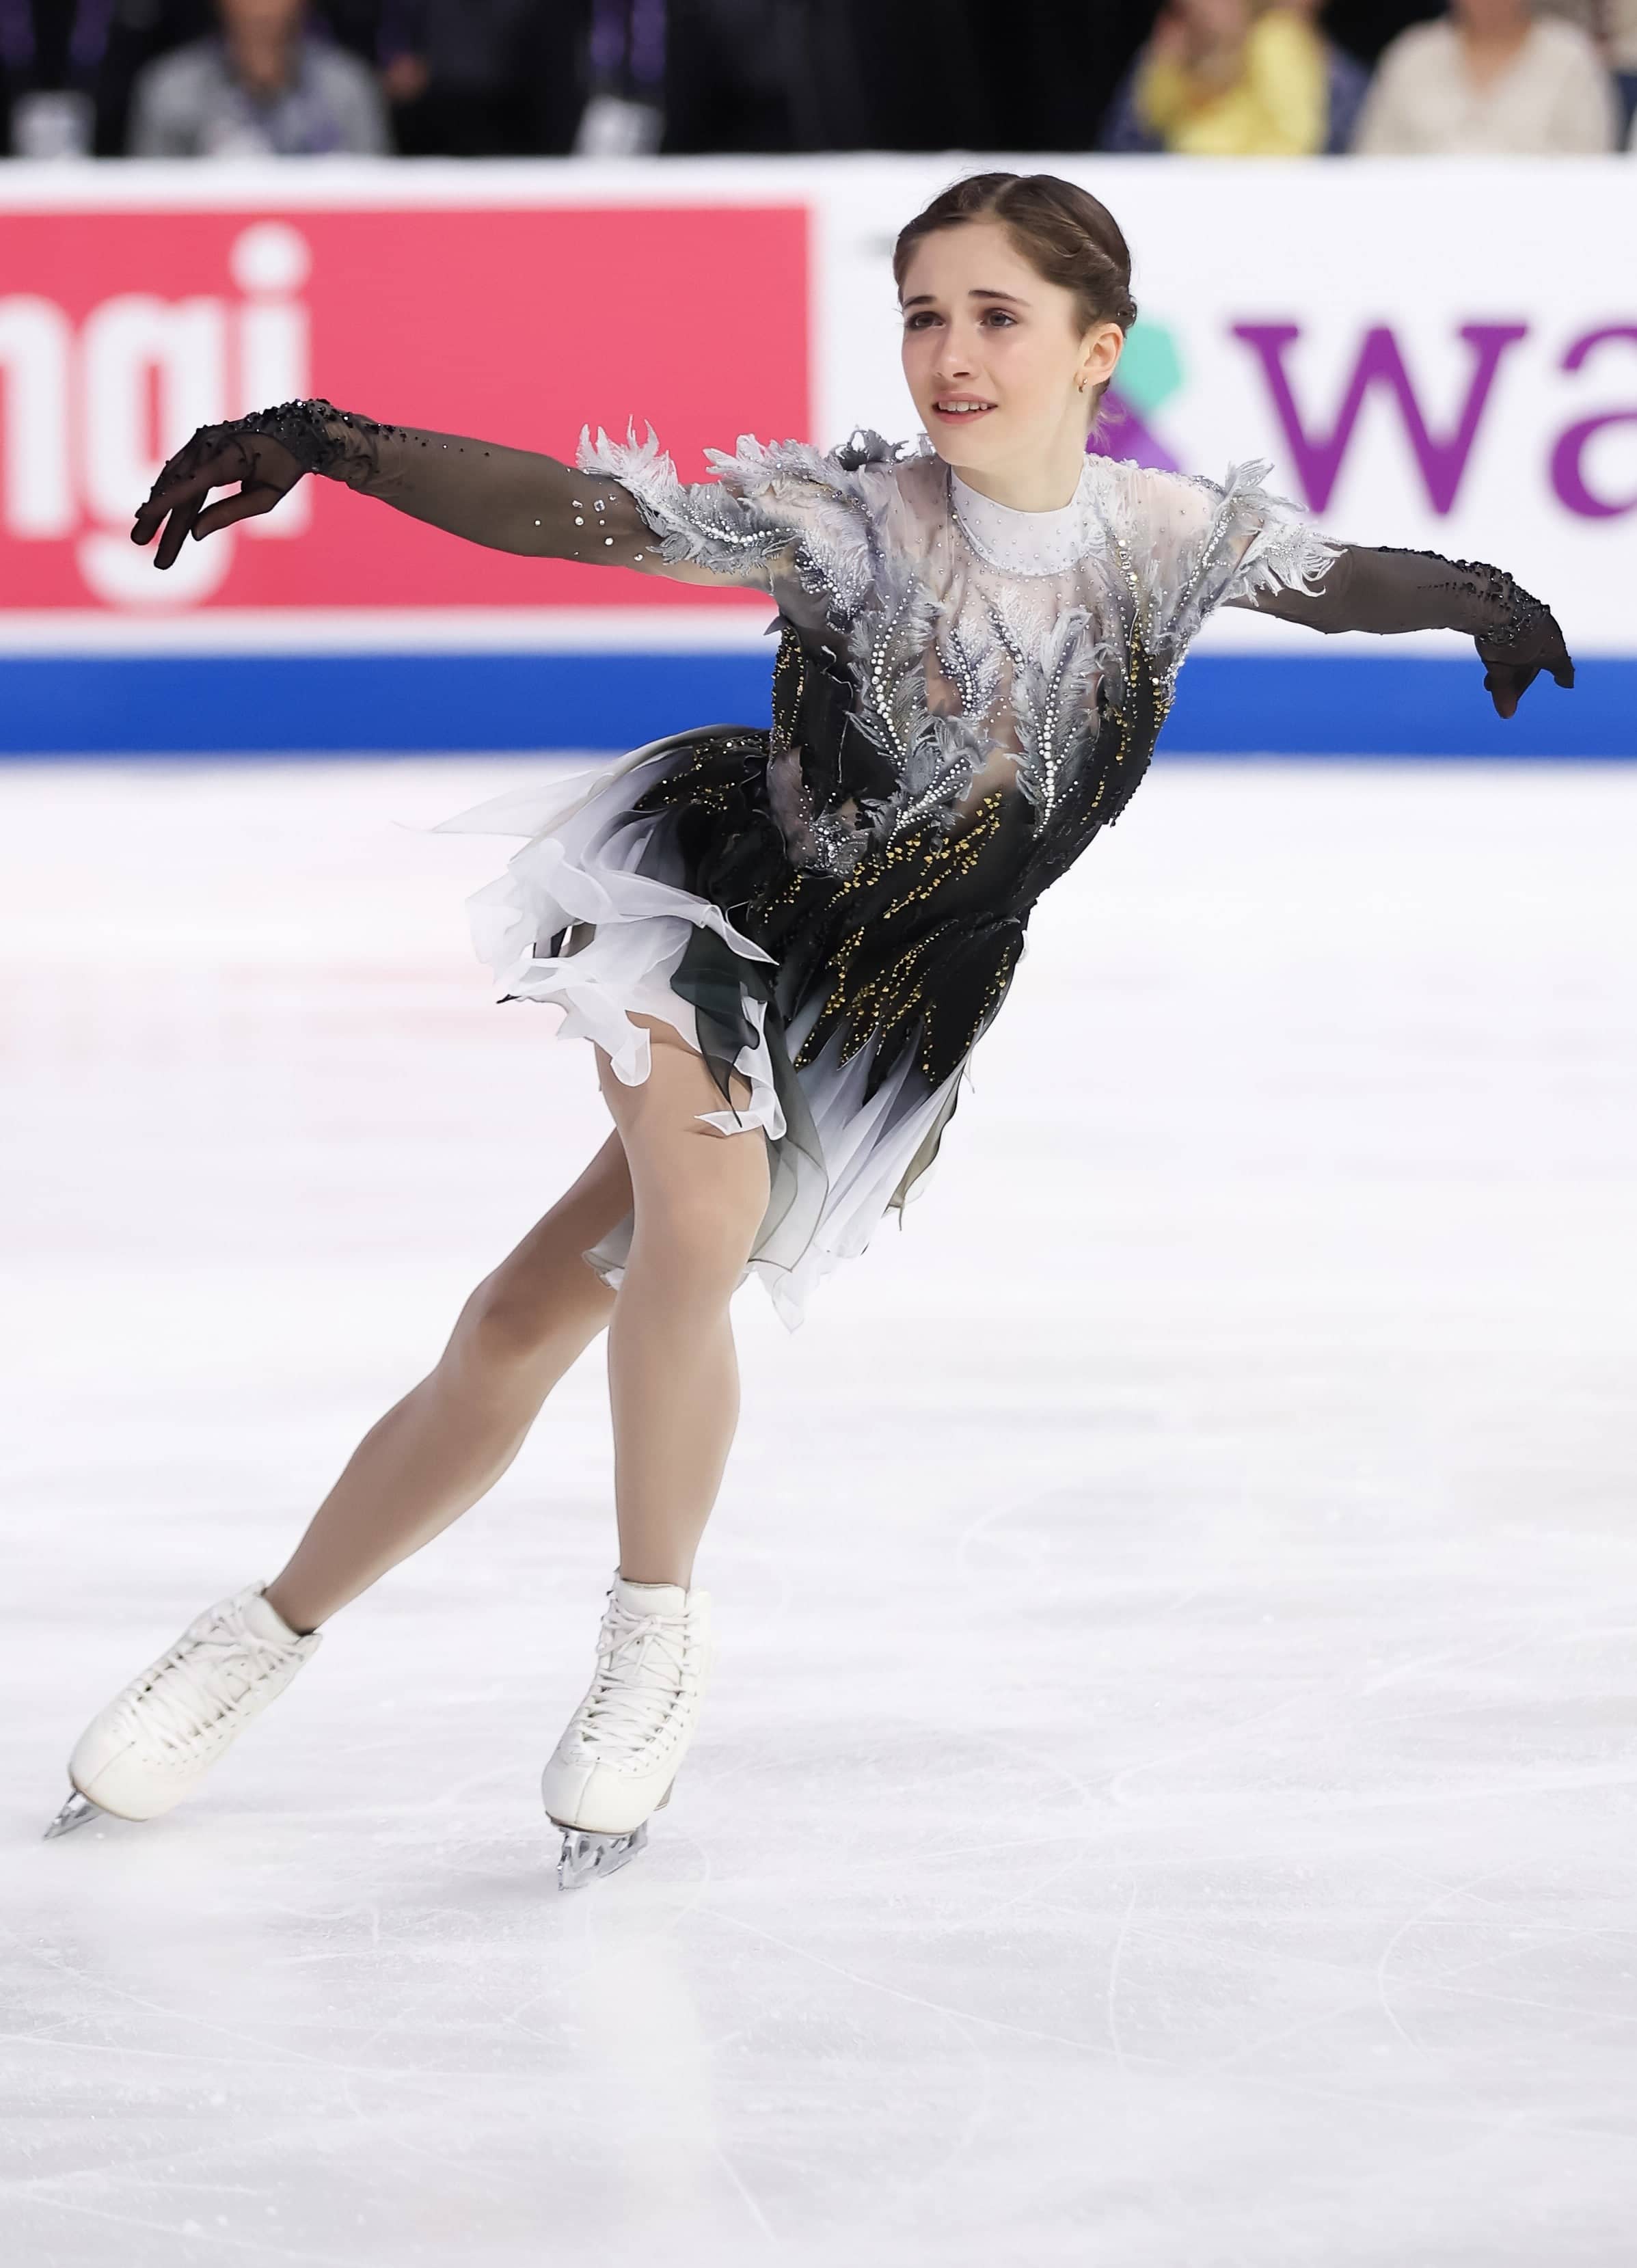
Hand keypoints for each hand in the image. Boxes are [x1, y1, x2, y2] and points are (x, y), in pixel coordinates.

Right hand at [130, 425, 305, 568]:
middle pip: (179, 488)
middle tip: (141, 546)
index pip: (193, 484)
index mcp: (230, 456)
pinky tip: (152, 514)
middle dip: (160, 520)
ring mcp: (200, 442)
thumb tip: (195, 534)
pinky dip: (164, 494)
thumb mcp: (266, 497)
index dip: (167, 502)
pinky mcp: (196, 445)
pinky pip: (176, 473)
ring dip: (156, 510)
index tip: (144, 517)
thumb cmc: (283, 467)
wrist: (291, 432)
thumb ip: (231, 513)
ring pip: (172, 481)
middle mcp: (209, 444)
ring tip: (140, 538)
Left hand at [1476, 609, 1574, 719]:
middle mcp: (1545, 632)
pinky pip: (1511, 638)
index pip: (1562, 666)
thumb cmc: (1506, 637)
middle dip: (1520, 681)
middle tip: (1508, 699)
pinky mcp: (1511, 613)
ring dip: (1506, 672)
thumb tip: (1507, 715)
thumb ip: (1505, 689)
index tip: (1565, 682)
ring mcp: (1529, 620)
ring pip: (1520, 652)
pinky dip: (1501, 655)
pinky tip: (1491, 662)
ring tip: (1490, 686)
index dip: (1563, 675)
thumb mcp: (1502, 668)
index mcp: (1553, 645)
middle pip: (1535, 662)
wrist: (1491, 602)